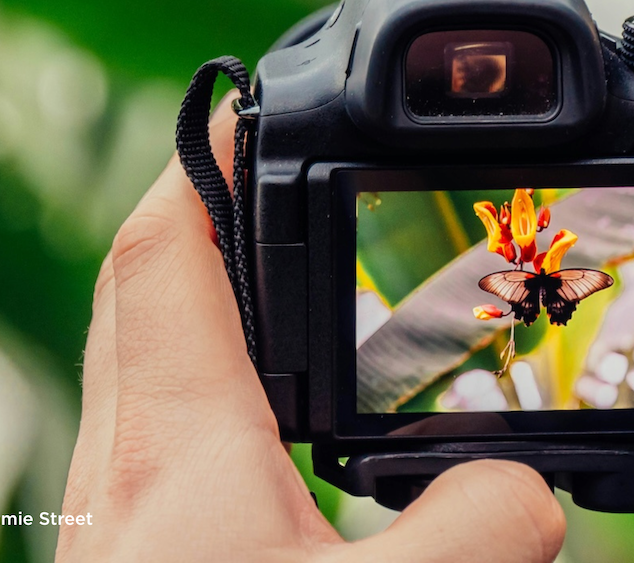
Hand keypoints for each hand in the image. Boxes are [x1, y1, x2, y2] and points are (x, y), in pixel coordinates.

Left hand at [55, 92, 565, 561]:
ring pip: (131, 355)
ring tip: (267, 286)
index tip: (244, 112)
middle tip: (259, 182)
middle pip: (136, 286)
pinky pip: (141, 421)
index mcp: (177, 445)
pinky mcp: (119, 543)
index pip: (162, 251)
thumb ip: (473, 529)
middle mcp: (121, 460)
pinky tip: (250, 420)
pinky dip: (192, 379)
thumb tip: (526, 486)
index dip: (201, 164)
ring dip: (191, 299)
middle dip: (195, 215)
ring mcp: (107, 503)